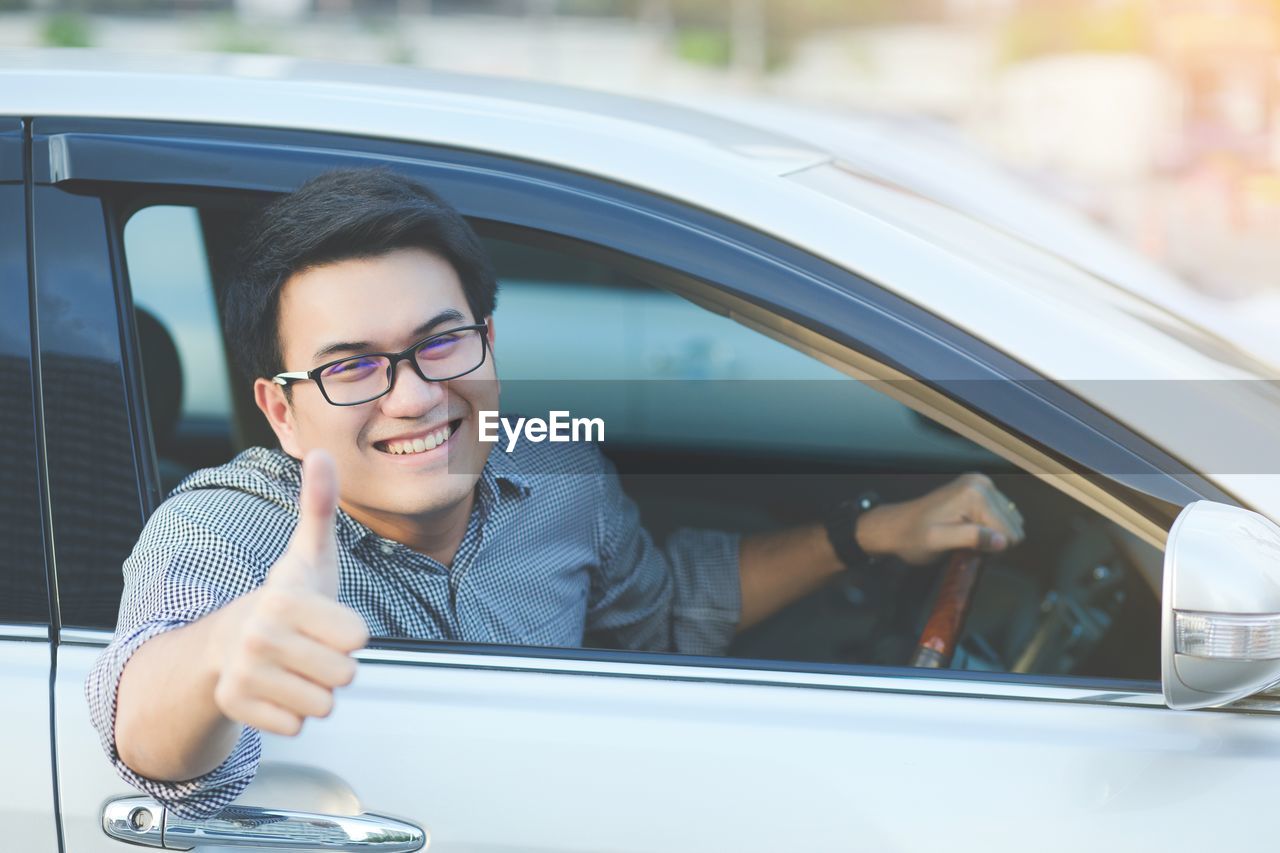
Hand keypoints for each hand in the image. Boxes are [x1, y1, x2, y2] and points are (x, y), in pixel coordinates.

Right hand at [210, 449, 368, 735]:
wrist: (228, 641)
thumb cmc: (286, 599)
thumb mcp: (309, 554)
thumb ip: (320, 505)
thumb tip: (323, 452)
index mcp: (285, 599)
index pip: (358, 638)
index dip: (350, 632)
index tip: (326, 619)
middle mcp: (260, 637)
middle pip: (345, 675)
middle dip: (335, 664)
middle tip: (310, 646)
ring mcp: (244, 674)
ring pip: (323, 705)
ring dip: (316, 691)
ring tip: (295, 666)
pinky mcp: (235, 705)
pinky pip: (296, 726)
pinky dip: (291, 713)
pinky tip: (276, 688)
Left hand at [854, 473, 1025, 565]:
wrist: (896, 526)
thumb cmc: (914, 537)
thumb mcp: (939, 542)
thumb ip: (971, 539)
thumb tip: (1003, 541)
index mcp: (975, 494)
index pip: (1008, 530)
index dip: (993, 548)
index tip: (970, 551)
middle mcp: (982, 483)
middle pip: (1012, 524)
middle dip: (993, 539)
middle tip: (966, 545)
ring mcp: (981, 483)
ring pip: (1009, 519)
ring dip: (992, 534)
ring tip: (966, 538)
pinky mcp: (979, 488)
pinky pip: (1000, 513)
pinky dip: (990, 526)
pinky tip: (970, 530)